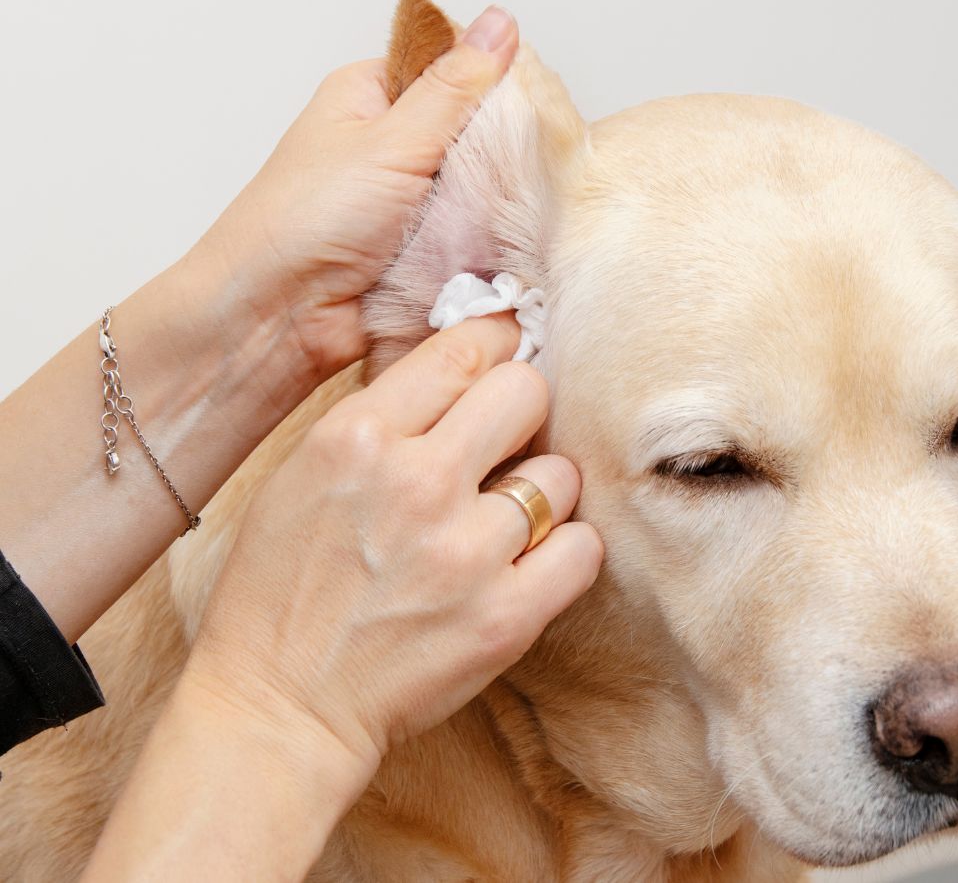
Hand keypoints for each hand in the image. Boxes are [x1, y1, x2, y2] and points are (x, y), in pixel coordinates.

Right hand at [182, 315, 602, 783]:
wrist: (280, 704)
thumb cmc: (282, 589)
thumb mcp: (303, 473)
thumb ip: (381, 418)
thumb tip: (462, 371)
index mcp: (356, 437)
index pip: (465, 350)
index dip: (496, 346)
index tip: (507, 356)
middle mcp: (416, 483)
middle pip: (527, 392)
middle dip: (523, 409)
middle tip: (508, 440)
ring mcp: (465, 552)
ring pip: (561, 475)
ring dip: (541, 493)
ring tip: (504, 521)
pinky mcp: (504, 617)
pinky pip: (583, 548)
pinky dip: (565, 552)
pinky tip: (530, 563)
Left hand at [189, 6, 518, 378]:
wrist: (279, 316)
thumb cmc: (305, 221)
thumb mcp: (391, 140)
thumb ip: (455, 88)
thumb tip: (498, 25)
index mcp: (372, 98)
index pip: (453, 70)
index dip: (494, 85)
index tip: (530, 106)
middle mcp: (390, 146)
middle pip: (474, 135)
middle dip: (499, 155)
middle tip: (517, 171)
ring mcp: (409, 203)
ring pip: (480, 192)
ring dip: (493, 208)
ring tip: (506, 216)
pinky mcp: (423, 253)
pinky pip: (472, 241)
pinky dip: (485, 247)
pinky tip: (500, 250)